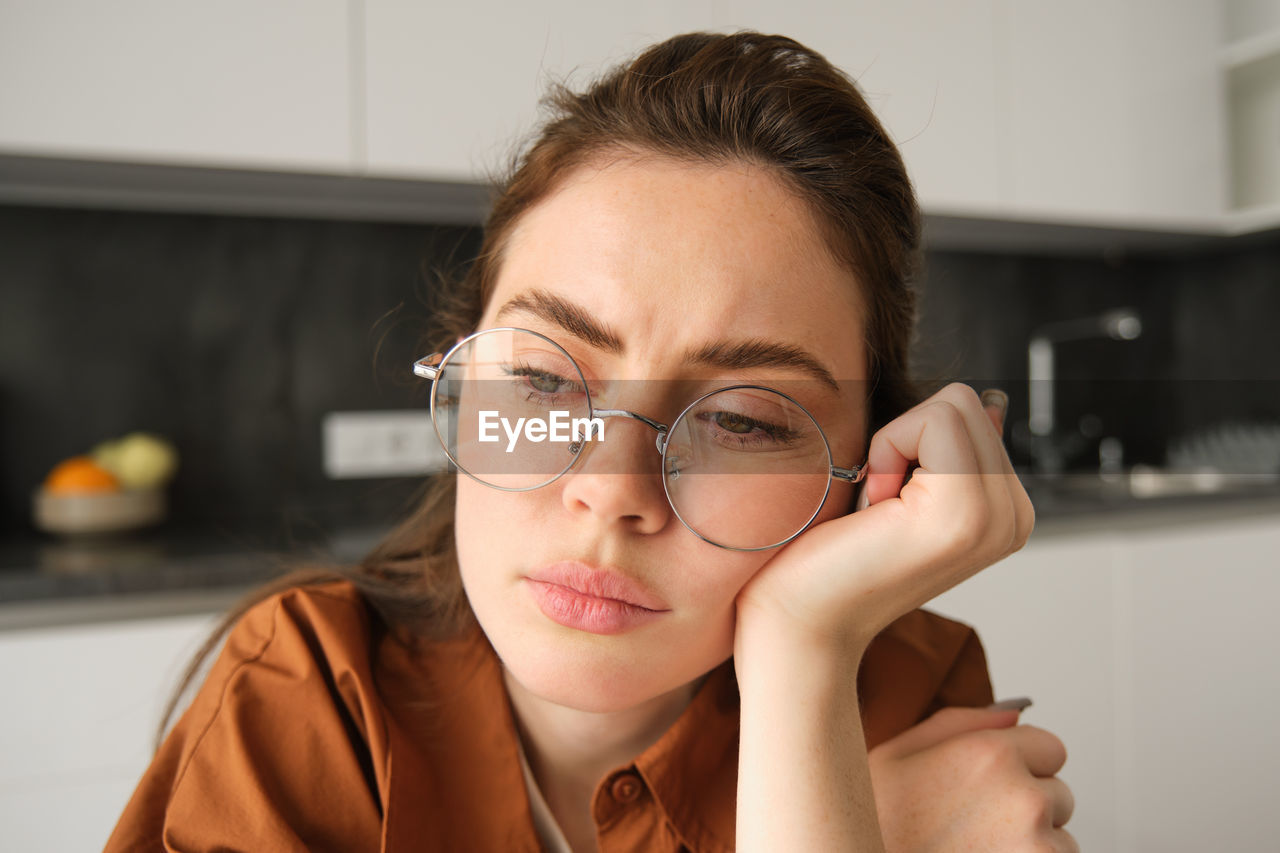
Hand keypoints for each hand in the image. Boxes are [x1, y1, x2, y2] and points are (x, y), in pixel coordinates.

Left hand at [736, 383, 1033, 655]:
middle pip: (964, 401)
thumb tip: (988, 402)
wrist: (800, 616)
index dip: (910, 441)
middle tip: (879, 506)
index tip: (887, 502)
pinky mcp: (965, 513)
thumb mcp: (903, 489)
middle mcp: (1014, 517)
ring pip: (952, 405)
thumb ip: (950, 450)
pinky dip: (888, 449)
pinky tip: (876, 510)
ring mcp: (997, 518)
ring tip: (879, 510)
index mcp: (1005, 510)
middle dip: (906, 438)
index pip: (972, 411)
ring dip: (896, 444)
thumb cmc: (832, 552)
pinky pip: (934, 421)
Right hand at [868, 705, 1076, 851]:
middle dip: (1027, 808)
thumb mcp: (894, 757)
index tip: (989, 788)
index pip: (1050, 747)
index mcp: (990, 754)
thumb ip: (957, 724)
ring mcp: (1040, 847)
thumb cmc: (874, 826)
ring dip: (1032, 846)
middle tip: (976, 828)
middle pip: (1059, 794)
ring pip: (1060, 840)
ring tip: (977, 852)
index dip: (1020, 766)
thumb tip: (1012, 714)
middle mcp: (1025, 797)